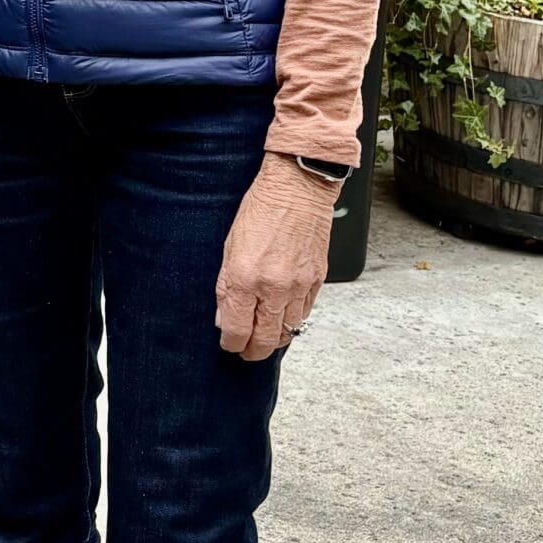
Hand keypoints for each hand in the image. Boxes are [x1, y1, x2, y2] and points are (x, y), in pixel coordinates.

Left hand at [214, 154, 340, 360]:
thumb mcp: (228, 247)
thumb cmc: (260, 210)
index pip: (238, 330)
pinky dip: (293, 320)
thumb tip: (225, 318)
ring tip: (264, 337)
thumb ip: (226, 288)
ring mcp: (299, 285)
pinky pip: (306, 312)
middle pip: (267, 339)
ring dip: (275, 338)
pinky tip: (283, 318)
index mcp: (246, 279)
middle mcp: (275, 287)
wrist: (297, 189)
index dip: (232, 344)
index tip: (230, 345)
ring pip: (290, 330)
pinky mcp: (318, 280)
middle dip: (254, 351)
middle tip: (247, 352)